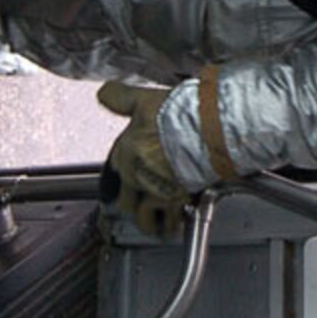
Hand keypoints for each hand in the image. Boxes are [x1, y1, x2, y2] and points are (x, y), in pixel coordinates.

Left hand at [97, 81, 189, 237]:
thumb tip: (104, 92)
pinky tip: (174, 225)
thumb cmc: (184, 111)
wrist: (212, 127)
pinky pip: (170, 221)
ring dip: (147, 220)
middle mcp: (135, 172)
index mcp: (127, 148)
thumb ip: (121, 98)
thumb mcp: (145, 98)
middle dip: (131, 201)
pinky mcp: (176, 200)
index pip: (116, 163)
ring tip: (154, 224)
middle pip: (125, 198)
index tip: (126, 172)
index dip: (123, 167)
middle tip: (138, 204)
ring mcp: (155, 189)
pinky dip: (172, 224)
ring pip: (143, 216)